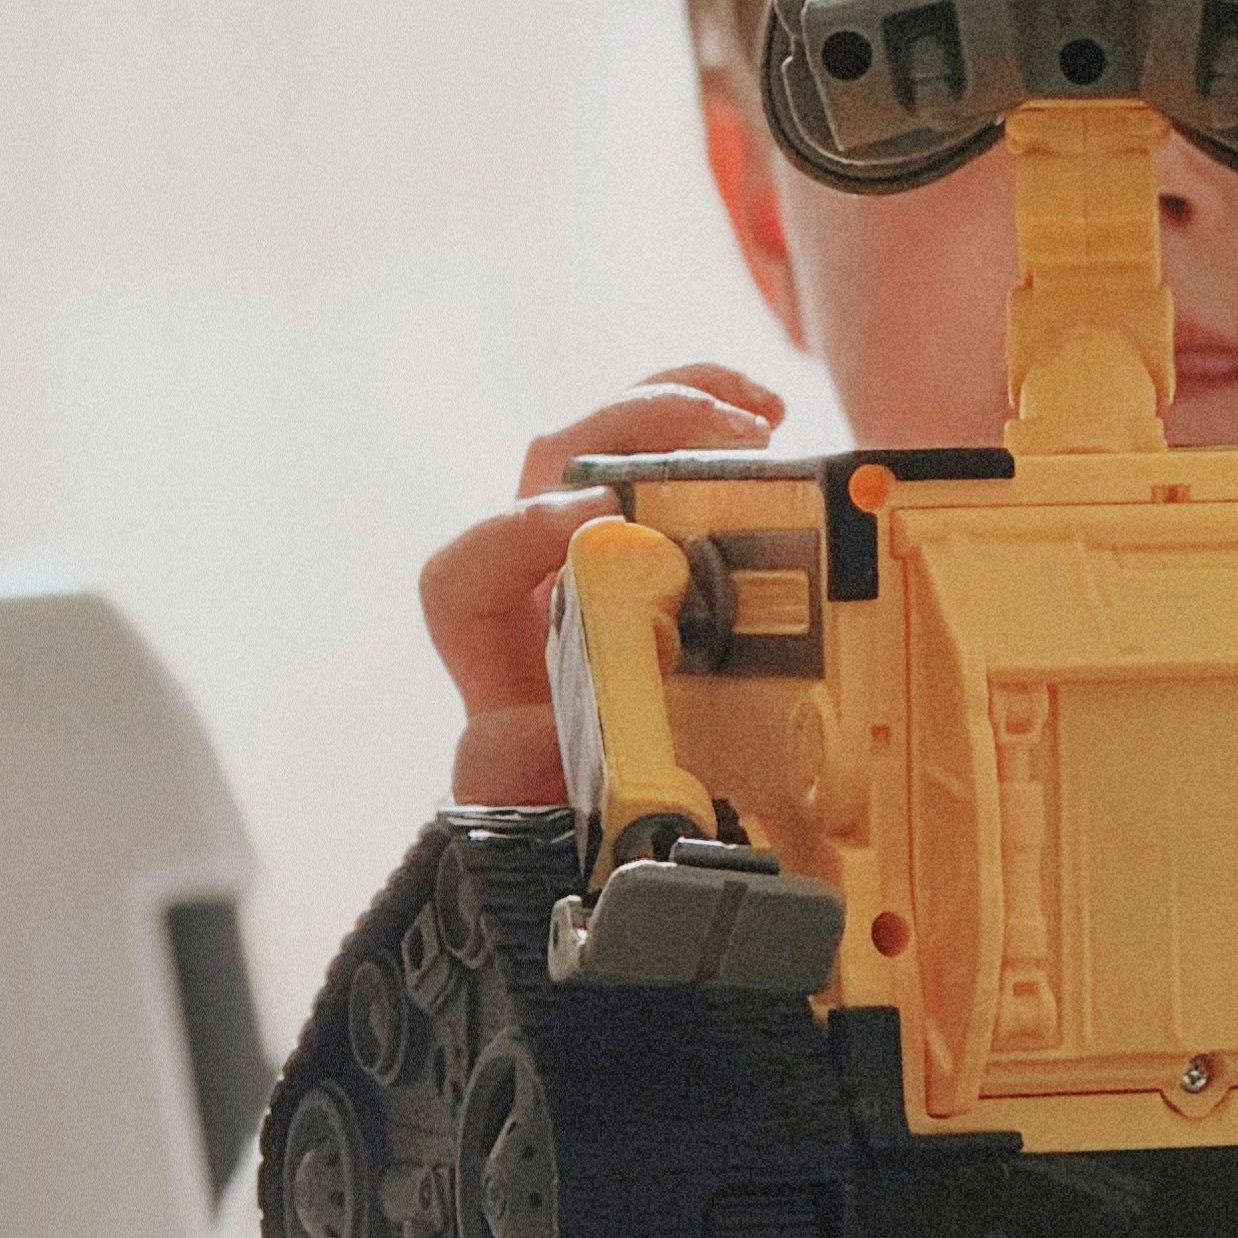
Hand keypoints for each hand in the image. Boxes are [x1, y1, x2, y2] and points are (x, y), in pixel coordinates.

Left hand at [420, 366, 785, 803]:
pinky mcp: (668, 547)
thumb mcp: (551, 819)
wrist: (637, 833)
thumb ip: (519, 786)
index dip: (520, 531)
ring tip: (757, 416)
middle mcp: (544, 591)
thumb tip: (527, 729)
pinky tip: (771, 418)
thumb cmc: (588, 819)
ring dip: (674, 404)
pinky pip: (670, 454)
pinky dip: (712, 420)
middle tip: (724, 439)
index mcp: (506, 661)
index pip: (466, 576)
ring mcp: (604, 560)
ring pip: (608, 445)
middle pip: (548, 468)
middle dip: (629, 430)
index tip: (604, 521)